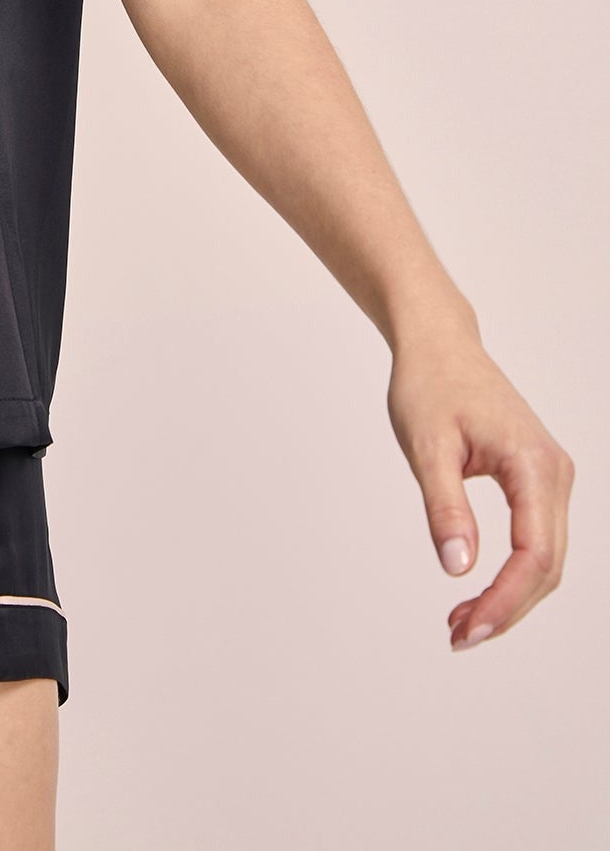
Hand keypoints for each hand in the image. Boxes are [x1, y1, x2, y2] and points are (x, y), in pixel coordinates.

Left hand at [386, 323, 573, 649]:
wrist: (438, 344)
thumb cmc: (429, 385)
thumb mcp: (426, 447)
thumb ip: (445, 507)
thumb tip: (459, 568)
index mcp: (533, 464)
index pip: (534, 554)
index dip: (505, 601)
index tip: (467, 628)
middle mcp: (555, 473)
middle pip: (547, 566)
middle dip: (507, 609)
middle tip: (457, 636)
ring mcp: (551, 476)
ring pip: (546, 558)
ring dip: (510, 597)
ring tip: (462, 622)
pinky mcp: (538, 478)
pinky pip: (537, 539)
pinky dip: (512, 573)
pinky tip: (476, 590)